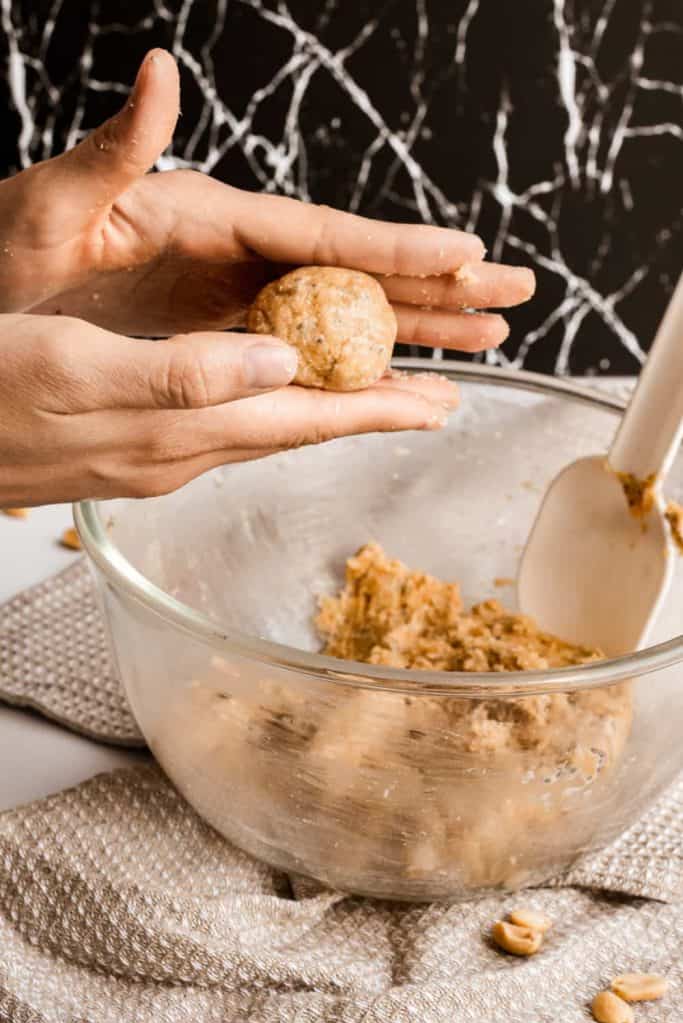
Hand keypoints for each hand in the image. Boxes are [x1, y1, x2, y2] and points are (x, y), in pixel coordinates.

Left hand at [0, 50, 533, 347]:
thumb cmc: (5, 248)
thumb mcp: (50, 202)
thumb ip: (112, 148)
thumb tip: (161, 71)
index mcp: (208, 216)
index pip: (322, 233)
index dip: (397, 247)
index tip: (468, 256)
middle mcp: (237, 252)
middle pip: (356, 270)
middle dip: (438, 287)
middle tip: (513, 297)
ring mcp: (235, 291)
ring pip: (345, 311)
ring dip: (416, 327)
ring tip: (482, 339)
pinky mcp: (222, 327)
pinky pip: (308, 346)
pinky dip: (358, 363)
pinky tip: (394, 378)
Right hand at [0, 314, 458, 505]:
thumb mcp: (76, 369)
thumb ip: (182, 374)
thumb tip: (280, 364)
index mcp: (182, 429)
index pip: (304, 420)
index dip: (378, 410)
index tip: (443, 403)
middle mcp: (182, 449)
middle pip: (300, 427)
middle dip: (372, 411)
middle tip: (436, 397)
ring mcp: (157, 451)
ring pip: (267, 426)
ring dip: (327, 408)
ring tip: (377, 393)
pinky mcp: (130, 442)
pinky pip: (224, 421)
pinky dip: (268, 404)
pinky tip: (272, 389)